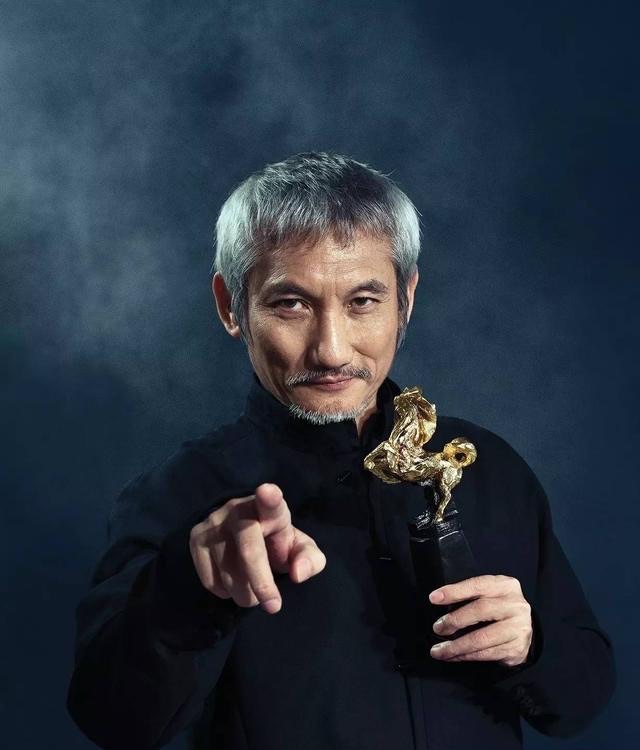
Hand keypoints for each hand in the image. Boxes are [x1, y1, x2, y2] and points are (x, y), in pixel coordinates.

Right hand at [189, 483, 325, 613]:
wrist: (241, 537)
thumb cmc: (277, 542)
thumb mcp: (299, 550)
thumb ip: (309, 560)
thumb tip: (298, 575)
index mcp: (270, 509)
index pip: (270, 502)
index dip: (269, 497)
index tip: (268, 491)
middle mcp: (238, 510)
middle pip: (249, 550)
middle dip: (261, 582)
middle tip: (273, 606)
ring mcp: (214, 522)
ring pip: (229, 571)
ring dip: (245, 594)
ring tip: (255, 591)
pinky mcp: (196, 537)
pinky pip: (210, 579)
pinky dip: (225, 592)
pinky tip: (234, 582)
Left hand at [428, 575, 532, 666]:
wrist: (524, 629)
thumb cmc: (499, 608)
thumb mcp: (489, 593)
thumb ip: (470, 594)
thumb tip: (439, 599)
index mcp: (505, 586)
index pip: (477, 585)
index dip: (454, 591)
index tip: (434, 598)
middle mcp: (515, 605)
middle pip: (480, 610)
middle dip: (454, 620)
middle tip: (438, 628)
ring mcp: (518, 628)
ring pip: (482, 638)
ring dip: (456, 646)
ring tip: (439, 650)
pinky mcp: (516, 648)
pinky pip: (486, 654)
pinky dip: (466, 656)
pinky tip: (453, 656)